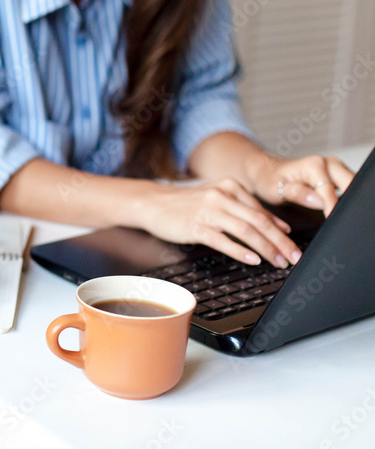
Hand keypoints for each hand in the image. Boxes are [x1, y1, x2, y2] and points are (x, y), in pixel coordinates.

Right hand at [138, 179, 300, 267]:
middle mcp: (222, 196)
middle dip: (281, 242)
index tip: (294, 247)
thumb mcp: (218, 200)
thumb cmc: (186, 205)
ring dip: (266, 248)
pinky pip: (222, 240)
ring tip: (279, 262)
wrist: (153, 203)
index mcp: (231, 187)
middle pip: (259, 221)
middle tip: (295, 258)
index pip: (263, 212)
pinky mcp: (195, 226)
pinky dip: (240, 251)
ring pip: (246, 230)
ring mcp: (208, 210)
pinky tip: (253, 260)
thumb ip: (246, 210)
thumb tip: (278, 227)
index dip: (282, 231)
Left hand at [252, 154, 354, 216]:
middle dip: (349, 202)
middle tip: (340, 220)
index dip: (332, 207)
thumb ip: (298, 194)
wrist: (266, 171)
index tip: (332, 220)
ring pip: (353, 185)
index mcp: (314, 165)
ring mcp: (335, 168)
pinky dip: (347, 198)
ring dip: (350, 200)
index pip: (330, 191)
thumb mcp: (277, 189)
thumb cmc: (269, 179)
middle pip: (350, 184)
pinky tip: (339, 209)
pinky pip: (349, 187)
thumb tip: (318, 201)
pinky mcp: (337, 175)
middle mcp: (328, 163)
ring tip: (338, 216)